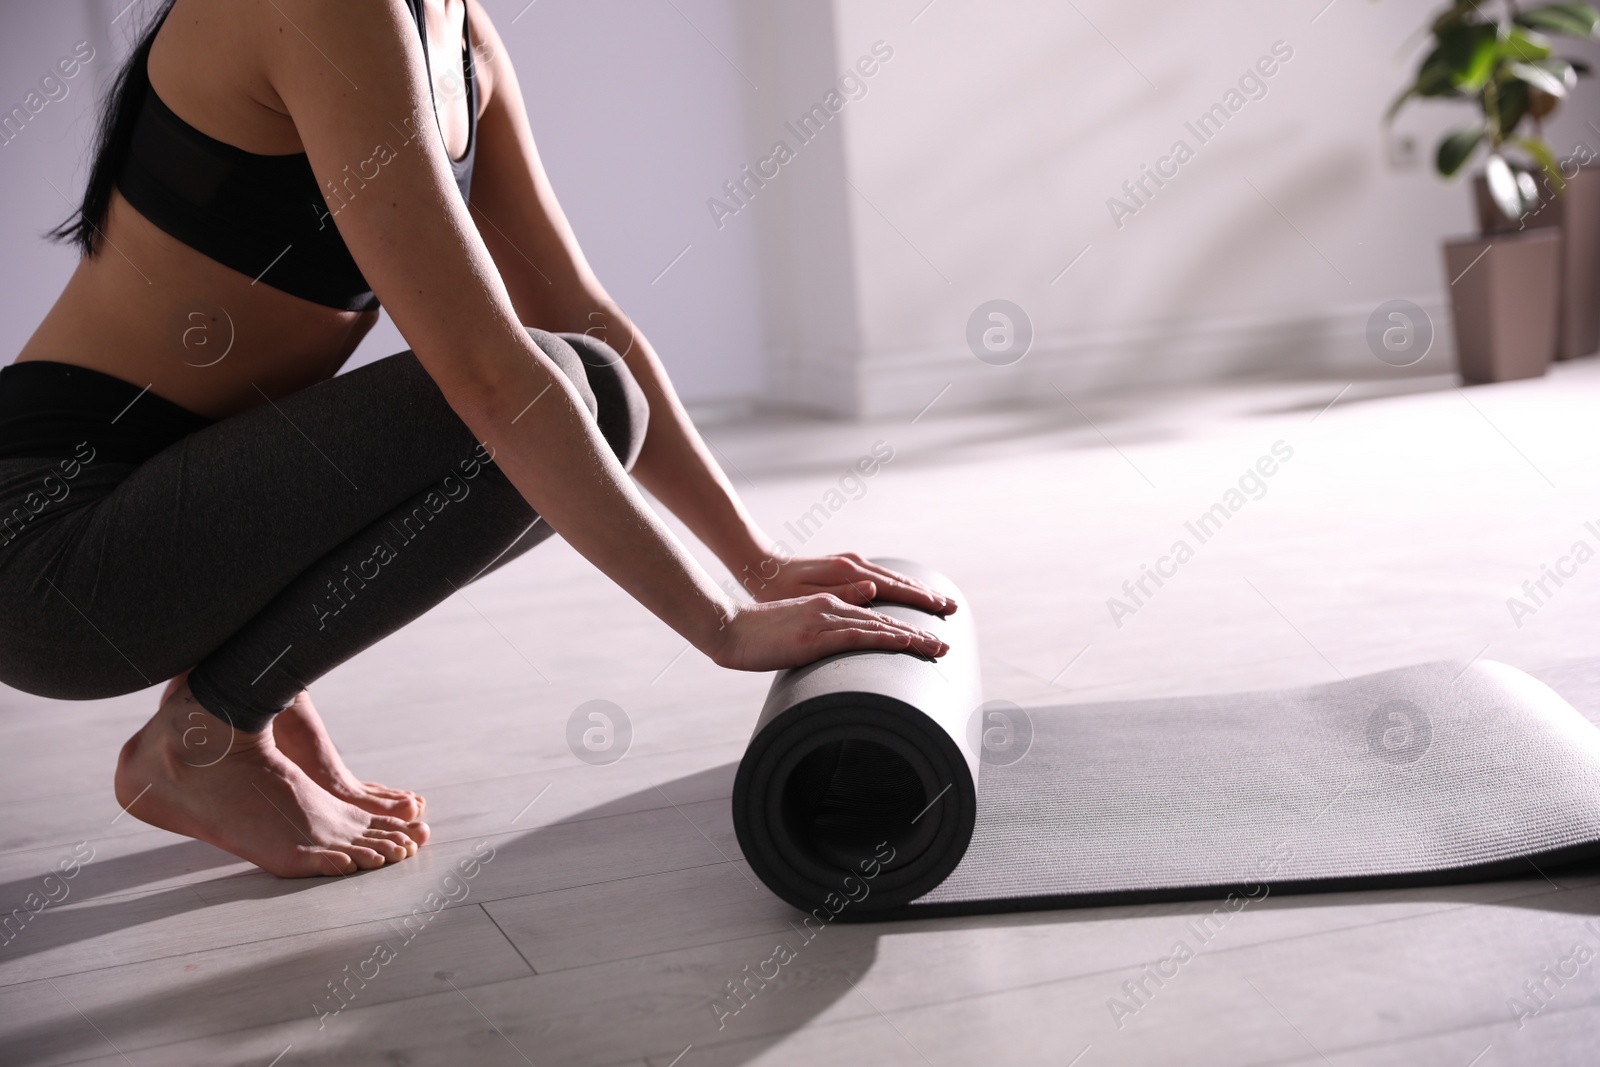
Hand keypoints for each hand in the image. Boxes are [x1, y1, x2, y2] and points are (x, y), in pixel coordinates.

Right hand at [707, 594, 948, 671]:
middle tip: (945, 645)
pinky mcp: (813, 635)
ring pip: (878, 626)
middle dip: (918, 632)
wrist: (728, 629)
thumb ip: (819, 637)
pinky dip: (884, 638)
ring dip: (912, 637)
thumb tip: (839, 649)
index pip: (873, 616)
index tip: (927, 639)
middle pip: (884, 618)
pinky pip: (857, 635)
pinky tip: (905, 643)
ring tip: (938, 648)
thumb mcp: (795, 635)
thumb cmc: (756, 637)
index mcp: (827, 606)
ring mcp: (823, 619)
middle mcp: (831, 606)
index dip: (903, 627)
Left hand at [746, 552, 956, 615]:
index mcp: (847, 574)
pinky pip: (881, 578)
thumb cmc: (776, 588)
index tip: (943, 613)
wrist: (758, 566)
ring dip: (917, 591)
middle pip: (899, 583)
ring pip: (892, 579)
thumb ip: (841, 593)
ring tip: (938, 602)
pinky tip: (906, 593)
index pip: (894, 590)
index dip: (920, 603)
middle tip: (954, 609)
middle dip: (927, 597)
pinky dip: (900, 586)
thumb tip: (875, 589)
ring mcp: (850, 566)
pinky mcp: (845, 568)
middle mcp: (853, 567)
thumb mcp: (803, 595)